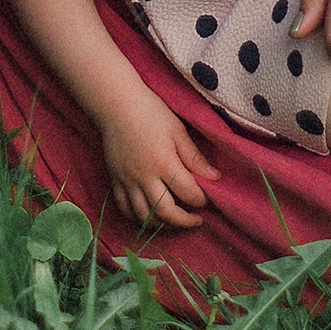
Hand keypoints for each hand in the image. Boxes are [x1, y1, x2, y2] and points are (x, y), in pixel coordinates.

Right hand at [98, 92, 220, 231]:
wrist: (116, 104)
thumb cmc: (151, 112)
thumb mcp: (178, 130)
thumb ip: (195, 157)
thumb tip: (214, 177)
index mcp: (164, 163)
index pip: (188, 193)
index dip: (201, 200)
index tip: (208, 198)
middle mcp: (144, 177)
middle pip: (166, 213)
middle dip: (184, 221)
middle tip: (196, 219)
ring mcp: (127, 181)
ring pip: (144, 216)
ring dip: (162, 225)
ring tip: (175, 221)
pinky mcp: (115, 180)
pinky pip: (124, 208)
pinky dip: (137, 218)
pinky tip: (150, 216)